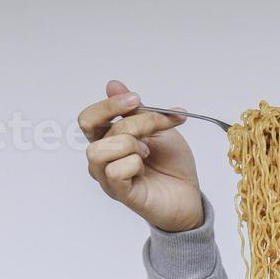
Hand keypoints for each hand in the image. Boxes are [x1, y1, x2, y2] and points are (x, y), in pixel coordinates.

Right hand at [77, 80, 203, 231]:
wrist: (189, 192)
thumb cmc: (172, 164)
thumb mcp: (159, 129)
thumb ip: (135, 110)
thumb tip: (113, 85)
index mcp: (108, 140)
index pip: (89, 118)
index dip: (109, 105)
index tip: (137, 100)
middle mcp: (102, 158)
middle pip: (97, 129)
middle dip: (133, 123)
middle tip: (156, 128)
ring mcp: (107, 177)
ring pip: (100, 151)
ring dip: (130, 146)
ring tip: (147, 154)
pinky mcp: (118, 193)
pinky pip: (115, 172)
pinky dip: (134, 165)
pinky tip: (144, 171)